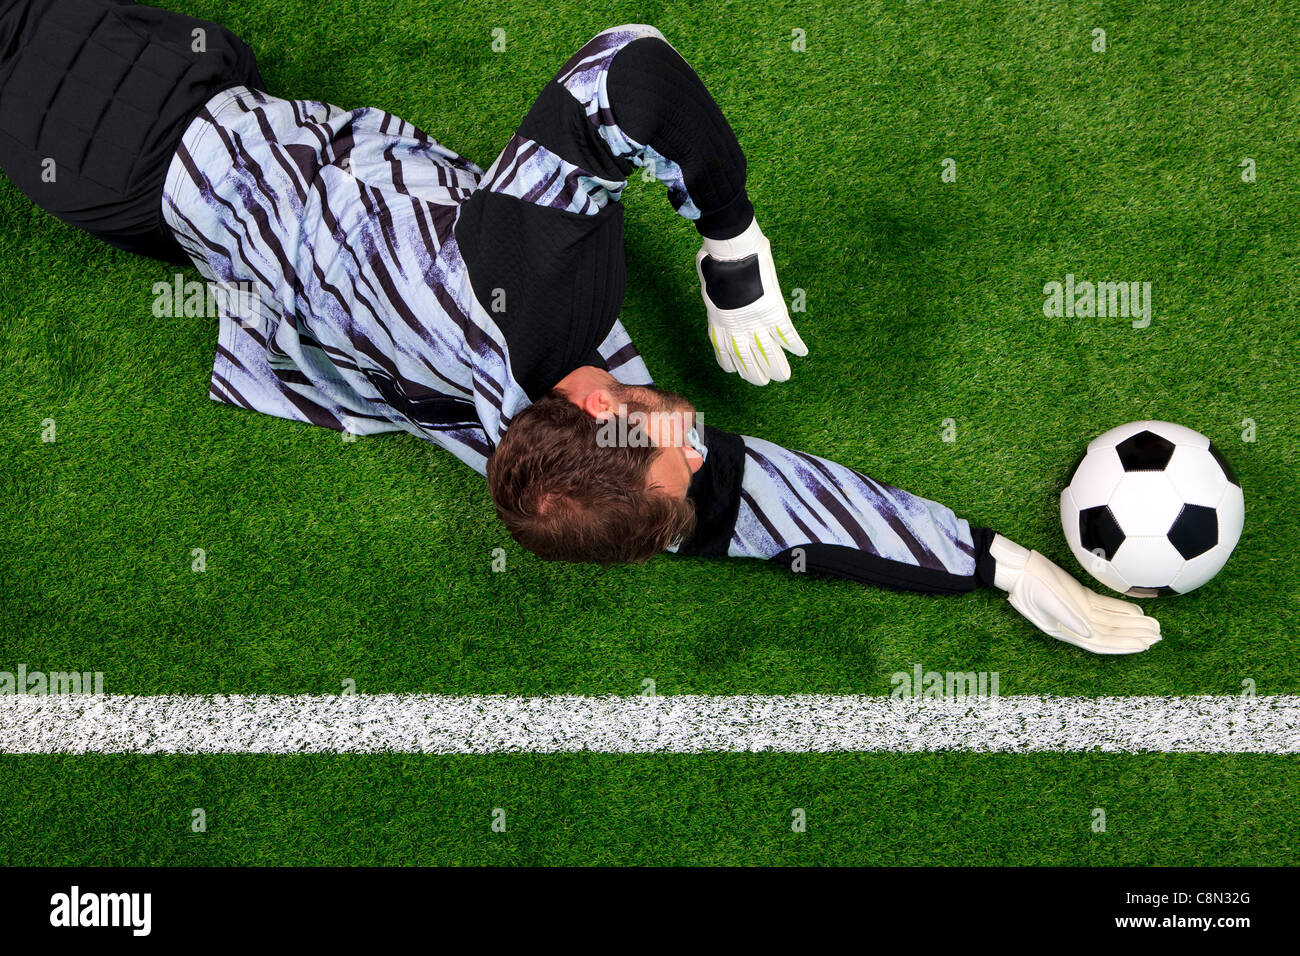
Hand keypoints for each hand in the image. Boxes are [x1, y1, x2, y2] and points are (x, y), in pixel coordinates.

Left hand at [696, 218, 807, 384]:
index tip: (734, 371)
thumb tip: (710, 272)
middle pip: (746, 358)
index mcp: (719, 320)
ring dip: (776, 366)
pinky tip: (802, 352)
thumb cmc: (715, 259)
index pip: (723, 349)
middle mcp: (736, 327)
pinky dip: (794, 343)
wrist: (729, 253)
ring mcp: (755, 321)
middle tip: (762, 382)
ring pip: (767, 352)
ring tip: (783, 377)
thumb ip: (714, 286)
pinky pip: (786, 333)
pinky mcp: (772, 312)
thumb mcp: (709, 279)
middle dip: (754, 373)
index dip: (730, 362)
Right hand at [990, 534, 1161, 654]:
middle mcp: (1077, 623)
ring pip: (1111, 620)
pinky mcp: (1080, 596)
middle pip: (1111, 632)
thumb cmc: (1028, 585)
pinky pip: (1105, 606)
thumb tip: (1089, 633)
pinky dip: (1121, 610)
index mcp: (1068, 630)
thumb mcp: (1046, 601)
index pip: (1101, 642)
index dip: (1123, 645)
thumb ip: (1068, 617)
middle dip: (1134, 636)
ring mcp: (1080, 610)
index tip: (1143, 646)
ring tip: (1154, 626)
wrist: (1018, 569)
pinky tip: (1137, 611)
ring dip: (1132, 624)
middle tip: (1158, 637)